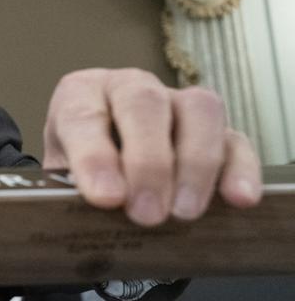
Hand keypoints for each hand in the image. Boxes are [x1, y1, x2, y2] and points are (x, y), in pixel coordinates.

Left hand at [43, 68, 260, 225]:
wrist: (103, 171)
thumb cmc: (77, 174)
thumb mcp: (61, 182)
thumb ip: (71, 193)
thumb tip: (95, 212)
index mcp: (79, 95)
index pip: (83, 116)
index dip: (94, 157)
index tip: (106, 198)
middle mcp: (128, 87)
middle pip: (144, 105)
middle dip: (148, 162)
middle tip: (146, 214)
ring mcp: (176, 102)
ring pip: (198, 111)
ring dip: (194, 164)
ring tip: (184, 213)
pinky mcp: (215, 128)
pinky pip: (235, 139)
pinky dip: (240, 168)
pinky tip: (238, 198)